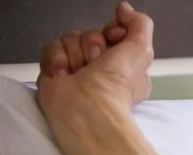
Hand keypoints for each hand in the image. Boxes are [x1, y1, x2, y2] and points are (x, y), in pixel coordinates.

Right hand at [35, 2, 161, 154]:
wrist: (86, 108)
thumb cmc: (115, 87)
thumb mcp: (141, 50)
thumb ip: (139, 24)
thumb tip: (125, 9)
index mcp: (124, 64)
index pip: (112, 31)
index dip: (112, 32)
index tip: (115, 41)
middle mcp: (101, 67)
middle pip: (90, 33)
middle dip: (92, 45)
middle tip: (96, 64)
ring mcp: (78, 69)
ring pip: (69, 38)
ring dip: (75, 54)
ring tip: (80, 74)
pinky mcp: (56, 72)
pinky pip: (51, 47)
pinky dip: (57, 61)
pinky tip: (65, 76)